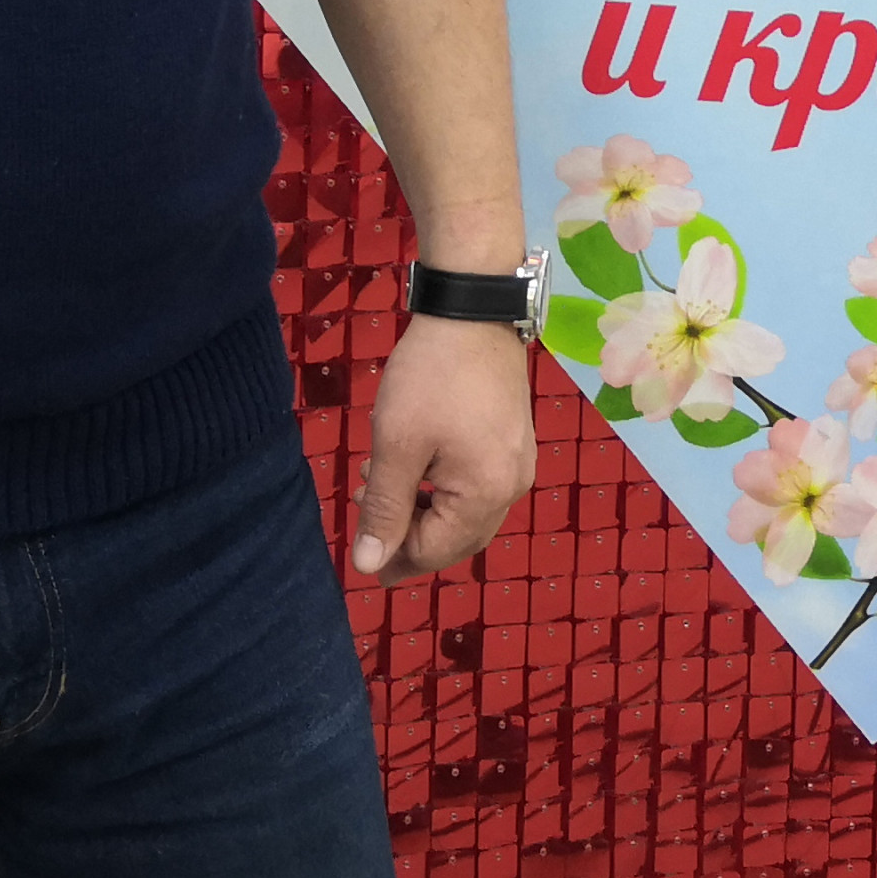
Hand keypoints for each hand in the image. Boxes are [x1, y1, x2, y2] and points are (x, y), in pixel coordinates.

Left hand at [351, 312, 537, 583]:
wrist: (473, 311)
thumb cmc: (430, 378)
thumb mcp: (397, 445)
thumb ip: (384, 509)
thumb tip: (368, 566)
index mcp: (487, 493)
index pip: (437, 550)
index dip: (394, 558)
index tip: (358, 555)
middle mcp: (513, 487)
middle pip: (458, 539)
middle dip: (410, 539)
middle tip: (365, 526)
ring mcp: (519, 463)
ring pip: (468, 514)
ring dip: (422, 513)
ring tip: (375, 487)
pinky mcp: (514, 442)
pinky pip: (478, 487)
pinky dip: (442, 491)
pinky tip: (412, 469)